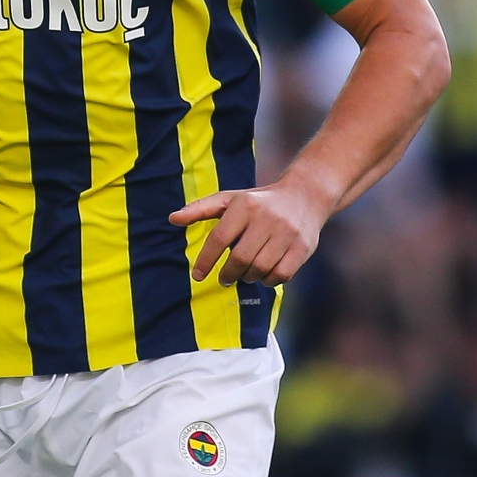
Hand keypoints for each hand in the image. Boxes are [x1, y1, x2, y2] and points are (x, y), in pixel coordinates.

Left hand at [169, 178, 336, 285]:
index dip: (206, 260)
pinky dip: (269, 281)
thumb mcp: (229, 199)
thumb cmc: (258, 202)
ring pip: (260, 268)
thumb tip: (172, 219)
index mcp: (244, 205)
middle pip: (240, 258)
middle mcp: (266, 218)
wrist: (305, 195)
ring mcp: (287, 233)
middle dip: (228, 273)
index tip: (198, 276)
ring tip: (244, 273)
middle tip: (224, 278)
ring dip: (248, 277)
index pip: (219, 238)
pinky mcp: (303, 247)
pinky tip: (264, 274)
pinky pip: (281, 275)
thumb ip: (200, 209)